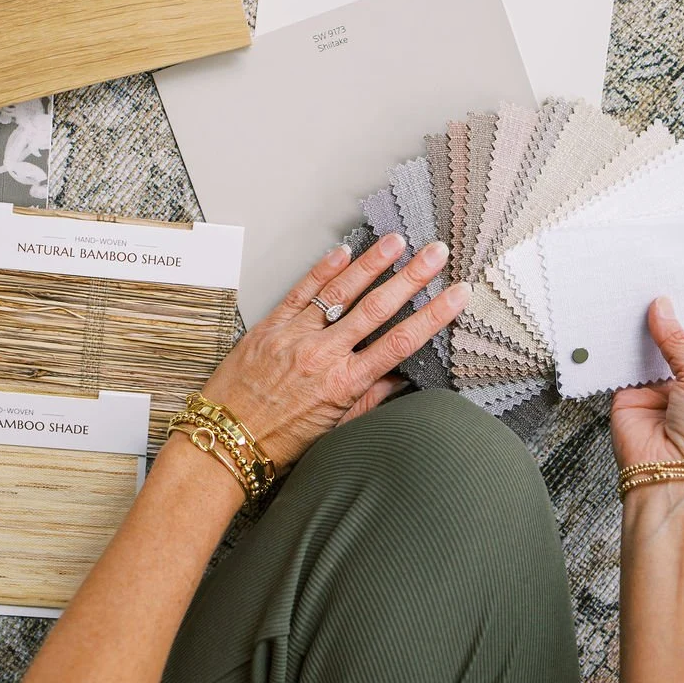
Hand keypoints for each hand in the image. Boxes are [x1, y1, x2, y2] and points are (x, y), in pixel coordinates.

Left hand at [192, 234, 468, 470]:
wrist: (226, 440)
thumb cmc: (281, 441)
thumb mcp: (335, 430)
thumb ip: (370, 400)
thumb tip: (401, 378)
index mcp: (345, 384)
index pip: (400, 343)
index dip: (433, 316)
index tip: (457, 295)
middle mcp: (324, 356)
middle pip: (377, 308)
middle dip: (411, 278)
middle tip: (436, 253)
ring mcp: (296, 336)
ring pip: (340, 292)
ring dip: (372, 264)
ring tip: (397, 242)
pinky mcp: (271, 325)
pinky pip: (301, 291)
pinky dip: (323, 269)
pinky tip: (344, 251)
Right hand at [610, 296, 683, 475]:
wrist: (673, 478)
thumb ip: (680, 342)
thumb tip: (662, 308)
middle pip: (674, 346)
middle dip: (667, 322)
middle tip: (658, 287)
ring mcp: (656, 394)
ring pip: (646, 353)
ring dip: (641, 333)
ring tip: (635, 296)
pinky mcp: (626, 398)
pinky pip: (620, 366)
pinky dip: (616, 348)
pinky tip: (615, 322)